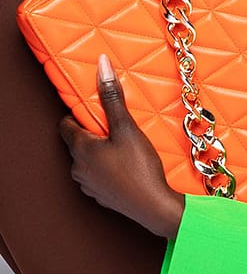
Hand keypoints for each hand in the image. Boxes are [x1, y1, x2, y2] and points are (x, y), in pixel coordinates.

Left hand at [59, 54, 184, 238]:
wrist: (154, 207)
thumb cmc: (139, 168)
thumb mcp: (127, 127)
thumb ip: (112, 97)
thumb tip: (101, 66)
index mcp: (80, 149)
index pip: (65, 126)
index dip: (78, 114)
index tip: (95, 109)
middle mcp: (79, 168)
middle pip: (78, 142)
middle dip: (94, 132)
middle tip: (116, 125)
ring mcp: (89, 185)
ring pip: (89, 159)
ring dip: (102, 151)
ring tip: (125, 144)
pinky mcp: (101, 197)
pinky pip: (99, 175)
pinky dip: (109, 168)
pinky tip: (129, 165)